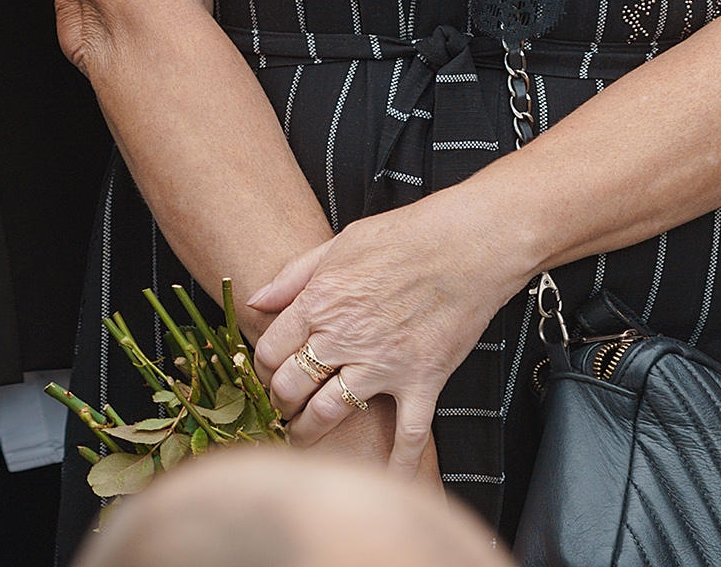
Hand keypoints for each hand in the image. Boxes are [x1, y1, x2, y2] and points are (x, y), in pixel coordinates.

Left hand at [248, 196, 527, 473]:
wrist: (465, 246)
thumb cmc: (403, 237)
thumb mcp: (335, 244)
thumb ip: (292, 276)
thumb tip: (255, 300)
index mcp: (318, 304)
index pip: (268, 350)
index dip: (260, 367)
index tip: (265, 375)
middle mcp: (343, 338)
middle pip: (290, 386)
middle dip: (278, 403)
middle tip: (279, 409)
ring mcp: (382, 365)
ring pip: (329, 412)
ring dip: (309, 431)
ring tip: (302, 439)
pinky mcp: (421, 382)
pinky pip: (407, 434)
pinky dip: (399, 464)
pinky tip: (390, 482)